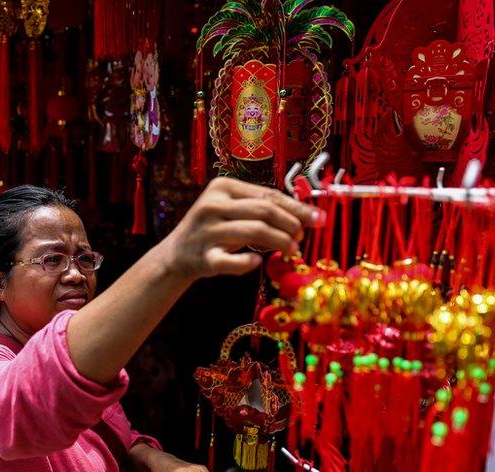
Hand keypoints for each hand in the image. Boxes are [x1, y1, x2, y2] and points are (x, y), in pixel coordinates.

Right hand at [159, 177, 323, 279]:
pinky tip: (258, 262)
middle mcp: (212, 205)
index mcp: (222, 186)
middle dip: (291, 224)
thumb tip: (307, 216)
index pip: (268, 195)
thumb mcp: (233, 210)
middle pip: (264, 210)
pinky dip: (248, 262)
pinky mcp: (203, 257)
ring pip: (254, 231)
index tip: (318, 219)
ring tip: (292, 251)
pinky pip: (231, 261)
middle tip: (302, 238)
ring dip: (280, 241)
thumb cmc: (214, 229)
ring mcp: (206, 231)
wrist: (176, 254)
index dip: (297, 207)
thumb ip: (263, 208)